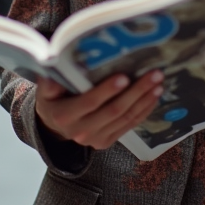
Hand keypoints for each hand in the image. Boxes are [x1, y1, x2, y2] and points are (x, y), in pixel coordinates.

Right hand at [35, 72, 163, 149]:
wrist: (54, 125)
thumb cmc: (53, 98)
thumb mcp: (46, 88)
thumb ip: (50, 78)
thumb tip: (55, 62)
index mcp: (64, 115)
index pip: (89, 102)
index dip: (107, 90)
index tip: (124, 76)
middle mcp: (80, 131)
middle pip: (113, 110)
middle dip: (136, 91)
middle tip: (154, 75)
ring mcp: (95, 140)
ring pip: (124, 118)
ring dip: (144, 100)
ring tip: (158, 83)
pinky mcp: (106, 142)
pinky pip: (128, 125)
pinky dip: (143, 111)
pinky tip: (154, 97)